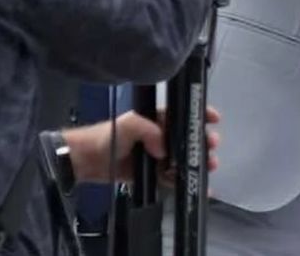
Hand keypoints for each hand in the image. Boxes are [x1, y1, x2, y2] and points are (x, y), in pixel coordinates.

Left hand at [65, 107, 221, 183]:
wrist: (85, 161)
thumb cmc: (107, 136)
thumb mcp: (130, 124)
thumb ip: (150, 131)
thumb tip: (165, 150)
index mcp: (156, 119)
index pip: (183, 114)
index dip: (200, 115)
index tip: (215, 119)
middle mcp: (159, 136)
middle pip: (188, 138)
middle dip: (203, 142)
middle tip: (211, 147)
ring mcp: (156, 156)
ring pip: (183, 158)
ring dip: (197, 162)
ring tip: (208, 166)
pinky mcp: (151, 174)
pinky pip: (171, 177)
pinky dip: (182, 181)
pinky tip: (194, 184)